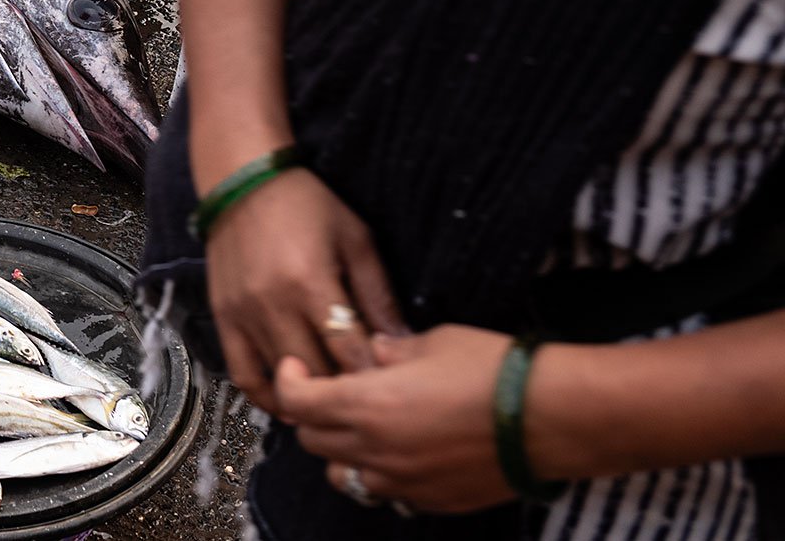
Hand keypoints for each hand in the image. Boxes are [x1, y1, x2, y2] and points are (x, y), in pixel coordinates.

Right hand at [205, 168, 405, 415]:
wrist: (242, 182)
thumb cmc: (307, 205)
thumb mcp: (355, 239)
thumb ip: (377, 293)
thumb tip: (402, 341)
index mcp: (310, 283)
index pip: (347, 351)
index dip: (372, 376)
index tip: (390, 387)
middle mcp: (272, 305)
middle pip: (315, 374)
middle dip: (345, 392)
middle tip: (367, 399)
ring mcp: (243, 314)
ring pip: (280, 381)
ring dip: (311, 399)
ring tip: (334, 406)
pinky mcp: (223, 317)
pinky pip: (242, 374)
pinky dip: (265, 396)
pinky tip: (289, 403)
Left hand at [276, 327, 518, 514]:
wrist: (554, 418)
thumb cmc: (495, 370)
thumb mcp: (433, 342)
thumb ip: (391, 352)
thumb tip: (375, 352)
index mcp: (366, 404)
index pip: (296, 402)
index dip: (288, 381)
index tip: (296, 368)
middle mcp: (376, 449)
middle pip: (311, 441)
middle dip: (311, 415)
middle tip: (328, 392)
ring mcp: (404, 481)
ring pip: (343, 476)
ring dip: (342, 452)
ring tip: (363, 427)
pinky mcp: (433, 501)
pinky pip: (387, 492)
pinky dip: (381, 473)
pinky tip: (403, 451)